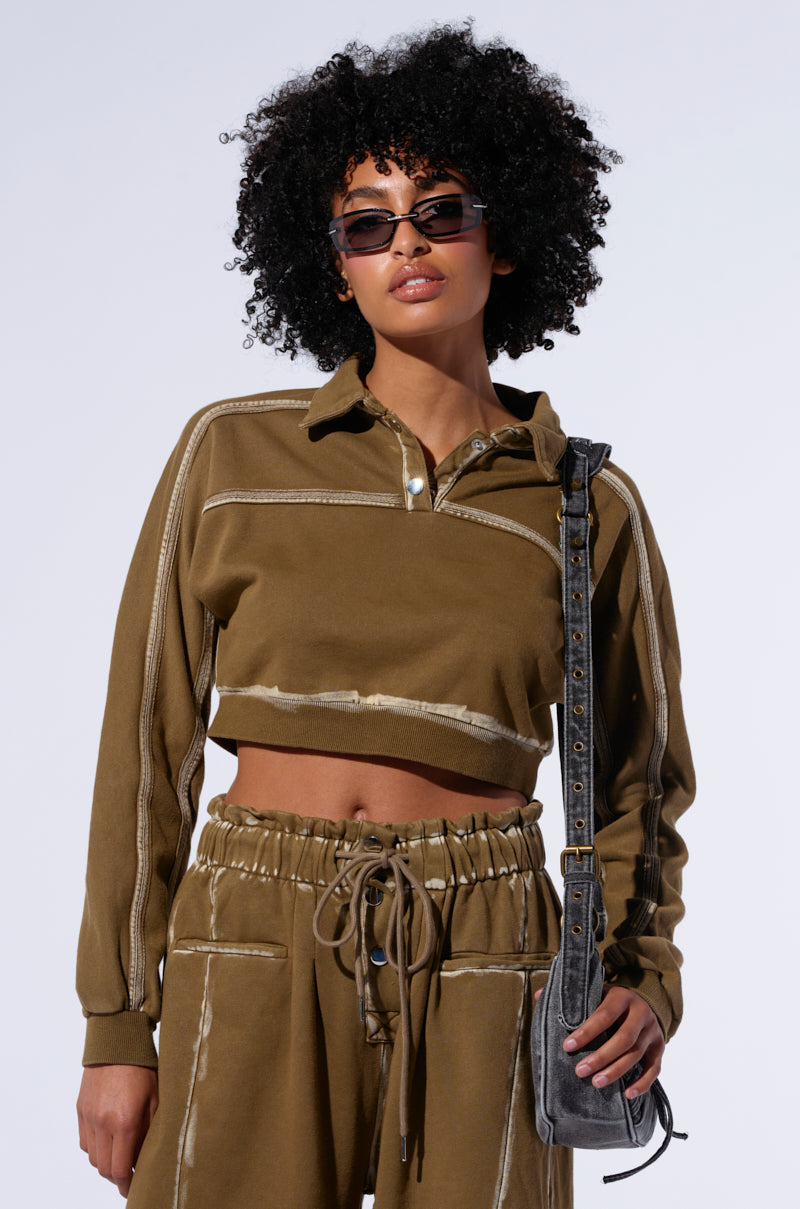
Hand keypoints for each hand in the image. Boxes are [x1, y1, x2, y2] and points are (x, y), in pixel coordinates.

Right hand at [77, 1064, 158, 1196]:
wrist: (118, 1041)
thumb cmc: (144, 1068)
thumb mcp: (156, 1100)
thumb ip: (150, 1132)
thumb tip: (145, 1158)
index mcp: (125, 1122)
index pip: (121, 1169)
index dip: (128, 1184)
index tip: (134, 1188)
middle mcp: (103, 1122)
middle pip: (104, 1168)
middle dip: (118, 1176)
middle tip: (130, 1175)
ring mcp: (89, 1116)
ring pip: (93, 1157)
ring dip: (106, 1163)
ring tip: (121, 1157)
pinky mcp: (81, 1109)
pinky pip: (85, 1141)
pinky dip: (95, 1148)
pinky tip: (109, 1141)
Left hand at [535, 984, 663, 1098]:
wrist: (647, 1000)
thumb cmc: (612, 1000)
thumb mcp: (595, 990)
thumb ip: (570, 994)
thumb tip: (538, 995)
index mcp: (622, 997)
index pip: (603, 1015)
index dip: (586, 1032)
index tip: (567, 1046)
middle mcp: (641, 1013)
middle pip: (623, 1039)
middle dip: (600, 1057)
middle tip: (579, 1071)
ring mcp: (653, 1032)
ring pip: (635, 1055)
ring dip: (616, 1072)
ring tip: (596, 1083)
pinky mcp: (659, 1048)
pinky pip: (654, 1069)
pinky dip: (642, 1083)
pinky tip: (627, 1094)